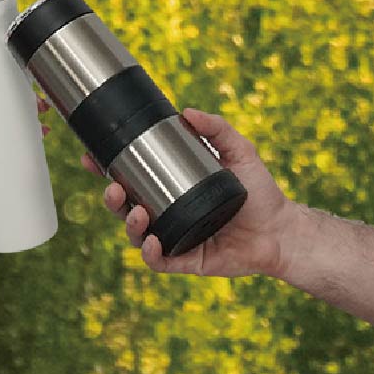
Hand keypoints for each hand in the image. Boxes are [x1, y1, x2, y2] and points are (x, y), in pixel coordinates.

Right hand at [111, 108, 307, 279]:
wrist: (282, 230)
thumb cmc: (260, 192)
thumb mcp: (239, 152)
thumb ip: (217, 128)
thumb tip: (186, 112)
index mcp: (171, 188)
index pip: (131, 178)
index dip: (106, 169)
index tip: (91, 157)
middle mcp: (168, 213)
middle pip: (125, 208)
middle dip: (111, 198)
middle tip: (114, 188)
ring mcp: (175, 238)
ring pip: (136, 235)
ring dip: (128, 224)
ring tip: (138, 213)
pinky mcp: (188, 261)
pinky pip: (159, 262)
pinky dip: (150, 254)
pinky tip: (153, 241)